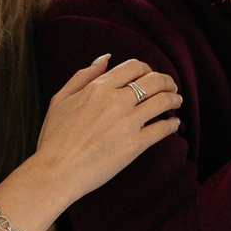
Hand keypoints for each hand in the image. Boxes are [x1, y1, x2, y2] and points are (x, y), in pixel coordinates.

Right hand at [20, 56, 184, 203]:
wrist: (56, 172)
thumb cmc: (54, 139)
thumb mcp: (60, 100)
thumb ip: (83, 76)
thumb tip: (105, 59)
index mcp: (98, 88)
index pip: (134, 67)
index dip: (147, 69)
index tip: (151, 76)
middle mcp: (116, 101)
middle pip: (154, 80)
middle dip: (167, 81)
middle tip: (171, 87)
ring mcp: (127, 123)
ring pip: (163, 101)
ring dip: (174, 99)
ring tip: (176, 102)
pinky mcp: (135, 145)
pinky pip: (163, 129)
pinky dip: (172, 124)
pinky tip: (173, 124)